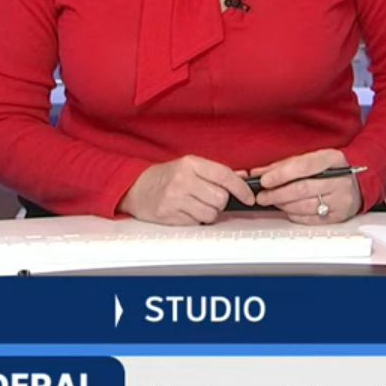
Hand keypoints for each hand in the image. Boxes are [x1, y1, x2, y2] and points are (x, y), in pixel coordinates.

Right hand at [121, 156, 254, 224]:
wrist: (135, 188)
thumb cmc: (166, 176)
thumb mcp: (190, 166)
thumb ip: (216, 172)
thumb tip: (244, 176)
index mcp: (190, 164)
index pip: (225, 176)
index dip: (241, 189)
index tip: (249, 197)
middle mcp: (182, 180)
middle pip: (220, 198)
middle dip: (221, 202)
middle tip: (211, 199)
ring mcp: (174, 198)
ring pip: (210, 213)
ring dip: (209, 212)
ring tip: (197, 205)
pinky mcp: (168, 215)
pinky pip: (196, 222)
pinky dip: (196, 219)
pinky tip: (186, 210)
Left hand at [248, 148, 361, 223]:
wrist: (358, 184)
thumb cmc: (332, 170)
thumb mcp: (313, 160)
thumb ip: (285, 165)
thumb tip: (259, 173)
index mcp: (334, 159)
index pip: (303, 166)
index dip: (281, 174)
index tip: (264, 180)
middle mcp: (341, 180)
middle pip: (302, 189)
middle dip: (277, 194)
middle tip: (262, 196)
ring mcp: (341, 199)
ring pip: (304, 206)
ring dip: (283, 205)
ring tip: (274, 201)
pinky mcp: (339, 216)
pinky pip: (310, 219)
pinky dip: (294, 215)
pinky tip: (289, 209)